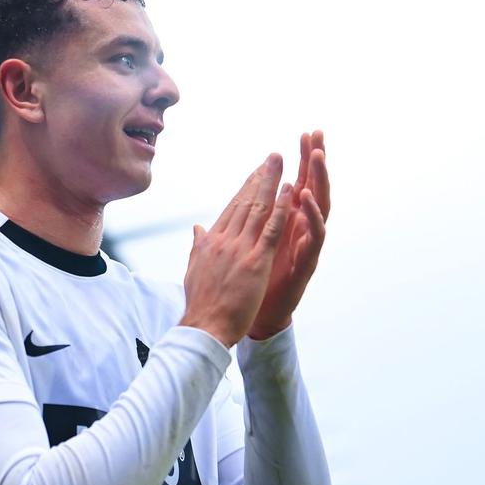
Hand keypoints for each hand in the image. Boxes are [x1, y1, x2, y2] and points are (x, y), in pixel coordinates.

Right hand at [180, 154, 296, 346]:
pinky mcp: (255, 261)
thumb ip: (198, 246)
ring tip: (282, 162)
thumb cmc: (200, 303)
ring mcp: (240, 249)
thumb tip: (197, 228)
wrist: (204, 326)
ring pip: (258, 208)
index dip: (245, 188)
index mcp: (210, 242)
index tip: (257, 172)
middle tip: (273, 157)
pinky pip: (271, 229)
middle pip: (245, 202)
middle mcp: (224, 239)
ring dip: (272, 183)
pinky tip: (290, 191)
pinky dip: (281, 208)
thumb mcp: (194, 269)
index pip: (231, 208)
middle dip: (260, 177)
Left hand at [248, 131, 329, 339]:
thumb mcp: (250, 242)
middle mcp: (301, 228)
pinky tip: (307, 197)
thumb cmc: (257, 278)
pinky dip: (311, 215)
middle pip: (312, 187)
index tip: (305, 133)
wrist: (261, 314)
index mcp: (286, 221)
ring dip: (318, 180)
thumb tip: (242, 200)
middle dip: (315, 161)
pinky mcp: (308, 260)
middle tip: (317, 134)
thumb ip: (250, 220)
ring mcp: (307, 243)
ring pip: (319, 206)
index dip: (301, 160)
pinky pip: (314, 235)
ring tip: (317, 157)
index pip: (297, 182)